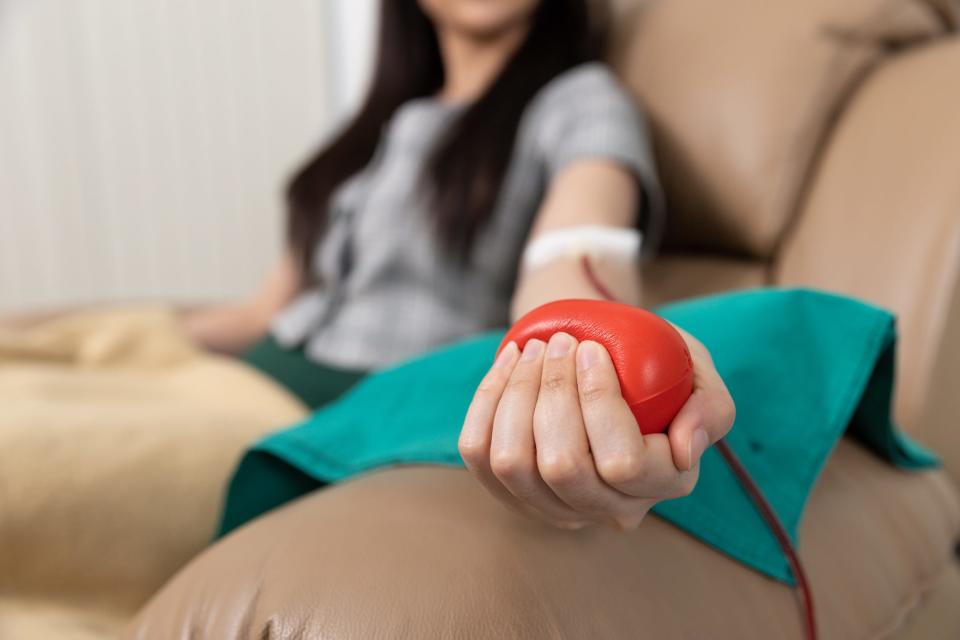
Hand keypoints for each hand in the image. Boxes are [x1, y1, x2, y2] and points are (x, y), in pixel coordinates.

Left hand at [458, 330, 734, 530]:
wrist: (605, 357)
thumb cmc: (656, 360)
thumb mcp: (698, 370)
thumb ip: (710, 406)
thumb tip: (685, 450)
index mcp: (663, 483)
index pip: (623, 463)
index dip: (599, 402)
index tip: (590, 349)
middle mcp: (608, 508)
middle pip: (563, 468)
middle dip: (553, 393)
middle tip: (561, 342)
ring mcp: (554, 506)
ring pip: (514, 464)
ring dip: (518, 394)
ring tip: (536, 349)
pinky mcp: (510, 491)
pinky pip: (479, 454)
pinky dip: (487, 401)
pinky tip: (510, 363)